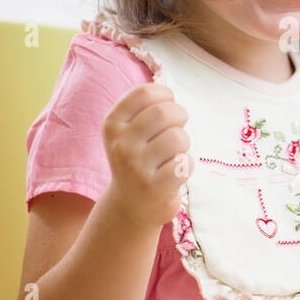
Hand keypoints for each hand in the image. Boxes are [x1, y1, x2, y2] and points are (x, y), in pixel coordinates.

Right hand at [102, 83, 192, 231]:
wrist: (131, 206)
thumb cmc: (139, 159)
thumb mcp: (129, 131)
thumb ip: (146, 108)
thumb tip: (169, 93)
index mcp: (112, 124)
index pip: (145, 92)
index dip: (166, 95)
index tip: (168, 106)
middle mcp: (120, 144)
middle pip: (164, 112)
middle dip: (180, 116)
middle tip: (177, 129)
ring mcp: (135, 167)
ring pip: (178, 137)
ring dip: (184, 143)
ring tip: (174, 154)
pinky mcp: (153, 188)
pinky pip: (185, 162)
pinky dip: (187, 164)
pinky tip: (174, 172)